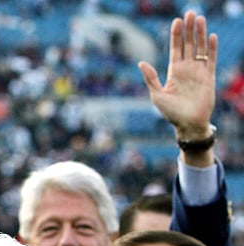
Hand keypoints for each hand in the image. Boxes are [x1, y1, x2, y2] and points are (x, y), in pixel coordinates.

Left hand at [138, 11, 216, 140]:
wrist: (188, 124)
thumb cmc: (171, 113)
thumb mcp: (157, 95)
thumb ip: (151, 78)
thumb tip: (141, 63)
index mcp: (174, 72)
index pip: (175, 49)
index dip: (176, 35)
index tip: (176, 21)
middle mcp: (187, 69)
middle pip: (189, 44)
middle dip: (189, 29)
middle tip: (190, 13)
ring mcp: (199, 72)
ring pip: (200, 48)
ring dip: (200, 34)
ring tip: (200, 19)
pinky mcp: (209, 78)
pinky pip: (211, 60)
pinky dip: (212, 49)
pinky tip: (211, 37)